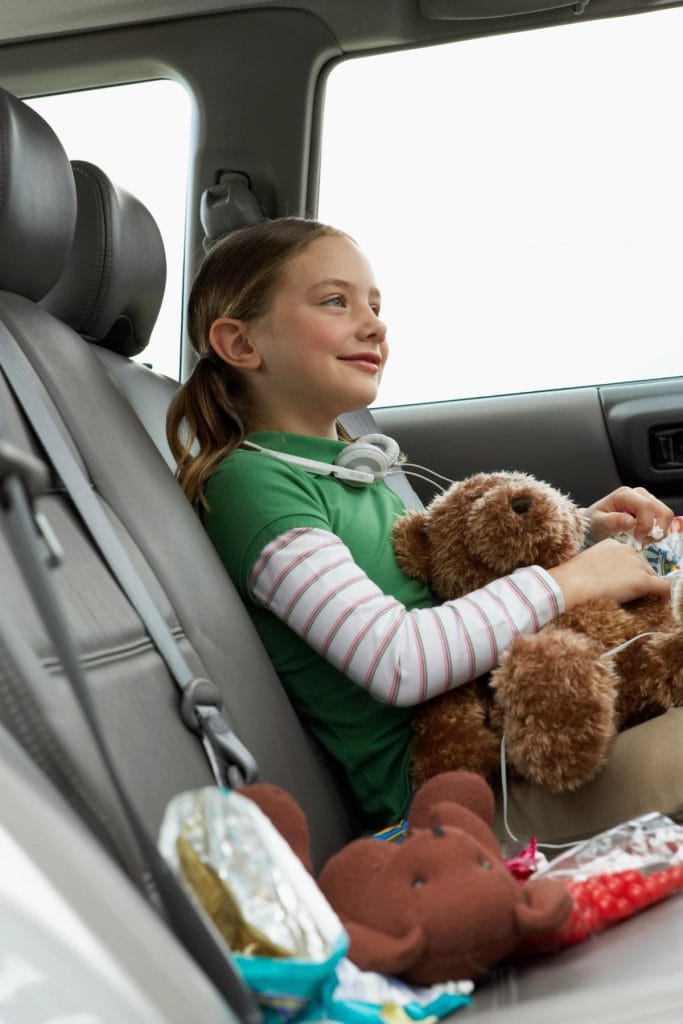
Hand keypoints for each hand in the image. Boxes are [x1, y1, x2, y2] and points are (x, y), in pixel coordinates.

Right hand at [548, 538, 671, 610]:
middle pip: (644, 568)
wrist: (569, 585)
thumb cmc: (570, 579)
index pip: (631, 559)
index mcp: (613, 545)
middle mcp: (628, 550)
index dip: (629, 573)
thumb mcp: (587, 565)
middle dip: (640, 580)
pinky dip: (663, 596)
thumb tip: (606, 580)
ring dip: (649, 589)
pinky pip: (663, 588)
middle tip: (631, 596)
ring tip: (640, 601)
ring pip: (654, 578)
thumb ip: (601, 567)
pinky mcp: (642, 581)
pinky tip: (658, 603)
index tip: (624, 585)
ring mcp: (636, 565)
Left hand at [585, 486, 673, 545]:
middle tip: (641, 540)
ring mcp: (646, 500)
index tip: (638, 538)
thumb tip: (629, 521)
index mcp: (624, 495)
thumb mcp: (597, 523)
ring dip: (658, 531)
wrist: (593, 523)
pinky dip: (656, 531)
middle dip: (656, 529)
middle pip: (662, 511)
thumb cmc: (594, 522)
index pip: (646, 507)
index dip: (646, 525)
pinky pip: (663, 520)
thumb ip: (611, 522)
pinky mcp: (650, 509)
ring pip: (665, 515)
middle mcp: (638, 494)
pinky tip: (643, 535)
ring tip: (641, 538)